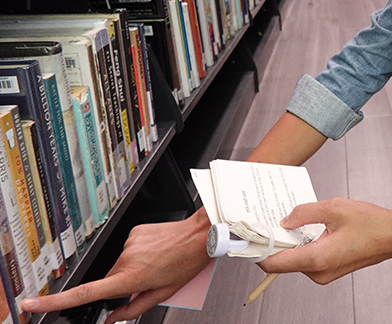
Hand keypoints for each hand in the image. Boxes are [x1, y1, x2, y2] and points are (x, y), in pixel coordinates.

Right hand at [22, 211, 211, 323]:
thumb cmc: (187, 262)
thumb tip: (113, 318)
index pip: (85, 293)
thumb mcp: (165, 293)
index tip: (34, 304)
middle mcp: (125, 259)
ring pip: (121, 264)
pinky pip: (130, 249)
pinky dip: (139, 253)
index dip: (55, 301)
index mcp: (130, 278)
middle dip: (122, 285)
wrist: (201, 233)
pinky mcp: (134, 232)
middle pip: (110, 280)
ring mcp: (129, 243)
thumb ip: (135, 308)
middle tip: (147, 280)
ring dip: (133, 267)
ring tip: (157, 263)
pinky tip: (156, 251)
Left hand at [258, 198, 391, 284]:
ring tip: (299, 220)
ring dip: (293, 241)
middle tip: (274, 220)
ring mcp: (324, 274)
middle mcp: (318, 271)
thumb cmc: (372, 223)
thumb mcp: (334, 207)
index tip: (250, 237)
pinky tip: (312, 228)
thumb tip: (285, 220)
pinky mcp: (330, 270)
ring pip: (295, 259)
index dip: (258, 250)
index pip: (274, 263)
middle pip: (283, 261)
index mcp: (317, 258)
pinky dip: (304, 245)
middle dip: (277, 241)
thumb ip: (304, 213)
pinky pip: (308, 259)